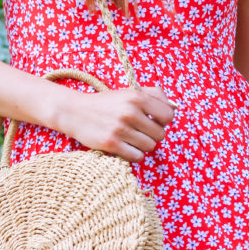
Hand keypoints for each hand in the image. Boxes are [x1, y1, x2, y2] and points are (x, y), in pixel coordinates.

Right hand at [55, 83, 175, 161]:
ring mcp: (120, 129)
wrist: (74, 111)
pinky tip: (126, 148)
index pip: (168, 115)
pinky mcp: (112, 144)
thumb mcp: (129, 92)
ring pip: (150, 147)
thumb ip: (154, 95)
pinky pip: (137, 157)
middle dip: (152, 135)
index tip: (153, 121)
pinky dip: (135, 155)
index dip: (163, 121)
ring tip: (132, 140)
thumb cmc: (106, 103)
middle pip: (160, 134)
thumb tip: (174, 108)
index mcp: (136, 97)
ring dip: (143, 146)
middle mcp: (130, 112)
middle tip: (140, 132)